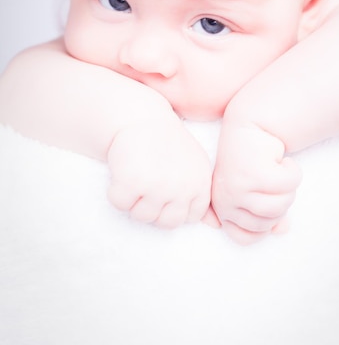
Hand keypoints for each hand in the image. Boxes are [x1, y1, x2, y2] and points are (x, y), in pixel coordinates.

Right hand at [107, 113, 211, 228]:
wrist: (141, 117)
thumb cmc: (168, 144)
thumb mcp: (194, 166)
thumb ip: (201, 195)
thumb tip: (217, 227)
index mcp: (201, 183)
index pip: (190, 218)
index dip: (174, 206)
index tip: (166, 187)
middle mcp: (183, 187)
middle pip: (166, 223)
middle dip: (154, 207)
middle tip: (149, 181)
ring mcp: (158, 186)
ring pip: (141, 216)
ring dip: (134, 200)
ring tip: (138, 173)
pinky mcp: (132, 181)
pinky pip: (119, 203)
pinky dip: (115, 191)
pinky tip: (124, 170)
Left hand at [211, 121, 301, 243]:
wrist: (250, 123)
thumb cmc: (255, 161)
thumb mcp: (258, 190)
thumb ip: (269, 213)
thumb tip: (282, 230)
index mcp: (222, 208)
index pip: (245, 238)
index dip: (265, 224)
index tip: (268, 201)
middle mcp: (226, 200)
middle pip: (267, 223)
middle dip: (281, 202)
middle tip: (275, 179)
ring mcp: (238, 187)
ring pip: (279, 206)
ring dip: (289, 187)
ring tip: (280, 169)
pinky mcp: (253, 172)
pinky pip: (287, 185)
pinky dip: (293, 172)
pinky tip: (283, 159)